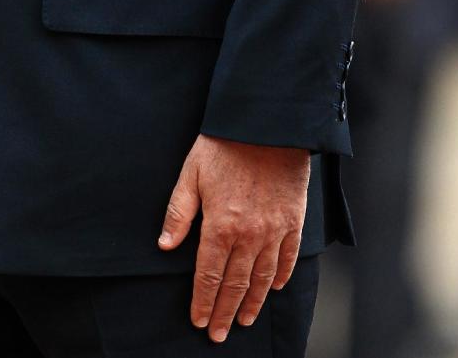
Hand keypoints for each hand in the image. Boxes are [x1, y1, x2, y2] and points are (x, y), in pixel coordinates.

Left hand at [159, 133, 309, 342]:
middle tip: (218, 334)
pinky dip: (280, 277)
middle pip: (236, 284)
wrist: (266, 124)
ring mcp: (274, 230)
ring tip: (244, 321)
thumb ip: (178, 212)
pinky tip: (273, 289)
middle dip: (225, 312)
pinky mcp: (293, 221)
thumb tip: (164, 245)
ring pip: (262, 278)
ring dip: (252, 303)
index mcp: (220, 225)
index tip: (197, 320)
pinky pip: (287, 258)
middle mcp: (249, 235)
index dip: (202, 300)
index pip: (209, 274)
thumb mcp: (191, 174)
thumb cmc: (224, 145)